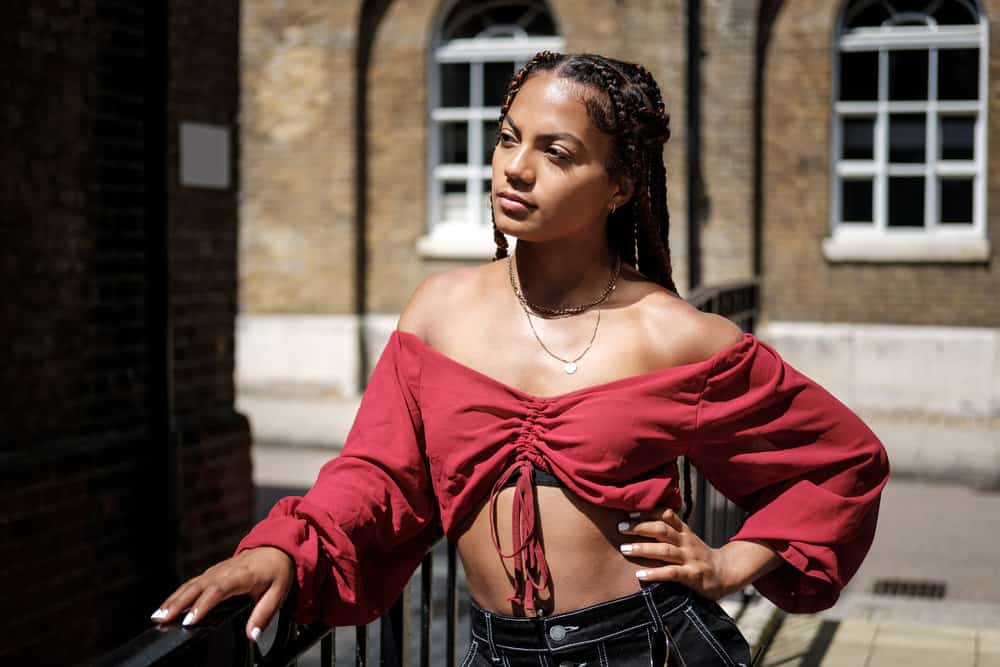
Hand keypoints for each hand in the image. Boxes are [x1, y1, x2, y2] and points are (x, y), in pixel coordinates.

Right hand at [149, 546, 294, 641]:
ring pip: (190, 584)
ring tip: (157, 616)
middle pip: (197, 586)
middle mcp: (224, 571)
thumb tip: (253, 635)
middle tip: (160, 619)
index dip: (202, 605)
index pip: (218, 590)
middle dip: (177, 603)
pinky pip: (192, 583)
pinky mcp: (212, 572)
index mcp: (241, 575)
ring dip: (173, 599)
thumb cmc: (277, 570)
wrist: (277, 547)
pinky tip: (167, 607)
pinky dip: (178, 594)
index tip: (189, 620)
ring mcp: (216, 570)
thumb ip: (264, 614)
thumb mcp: (278, 593)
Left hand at [617, 508, 737, 599]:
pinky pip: (672, 573)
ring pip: (665, 550)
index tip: (629, 511)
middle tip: (619, 527)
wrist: (726, 574)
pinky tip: (640, 575)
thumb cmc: (698, 556)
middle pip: (662, 530)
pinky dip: (655, 573)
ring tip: (624, 548)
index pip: (666, 514)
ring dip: (643, 548)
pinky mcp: (693, 576)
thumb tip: (638, 521)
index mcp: (684, 531)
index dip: (648, 511)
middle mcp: (686, 542)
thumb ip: (668, 531)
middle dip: (639, 527)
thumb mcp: (686, 539)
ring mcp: (690, 558)